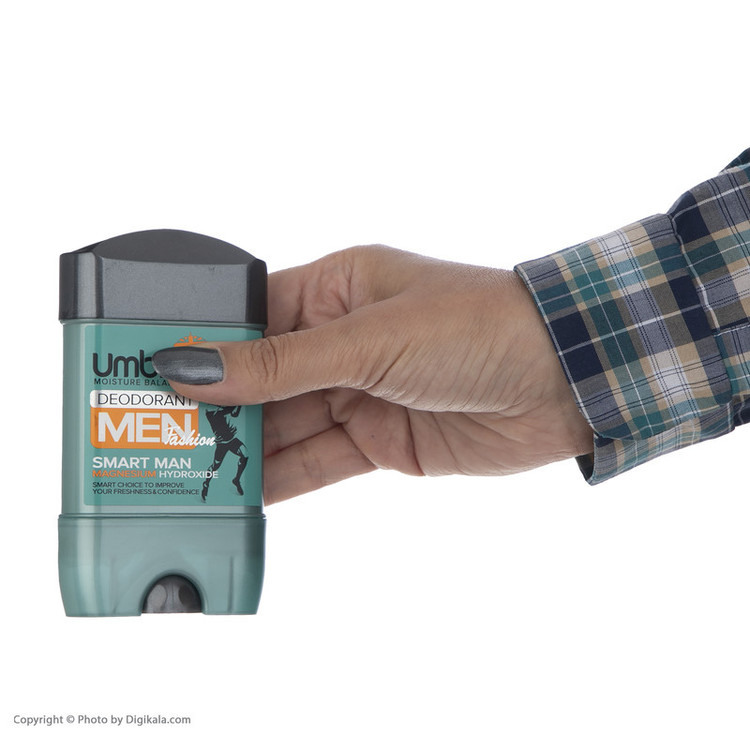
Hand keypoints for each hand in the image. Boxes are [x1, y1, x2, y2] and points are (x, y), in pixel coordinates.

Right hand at [153, 246, 592, 502]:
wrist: (564, 380)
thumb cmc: (479, 327)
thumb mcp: (370, 340)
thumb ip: (282, 364)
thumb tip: (195, 366)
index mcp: (336, 290)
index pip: (250, 318)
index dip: (202, 345)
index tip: (150, 374)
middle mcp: (343, 341)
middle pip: (262, 379)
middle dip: (217, 409)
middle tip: (158, 438)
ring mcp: (361, 394)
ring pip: (286, 426)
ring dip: (243, 452)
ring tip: (186, 475)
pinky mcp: (382, 441)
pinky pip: (318, 462)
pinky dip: (282, 481)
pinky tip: (240, 496)